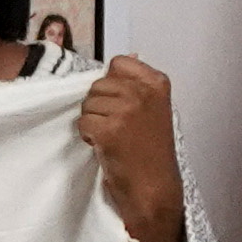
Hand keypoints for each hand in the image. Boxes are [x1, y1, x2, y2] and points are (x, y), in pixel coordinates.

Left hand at [75, 52, 191, 241]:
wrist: (153, 188)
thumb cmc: (151, 152)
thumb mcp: (154, 109)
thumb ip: (138, 83)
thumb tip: (130, 54)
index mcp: (158, 83)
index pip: (119, 63)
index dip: (111, 84)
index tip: (121, 104)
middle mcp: (143, 92)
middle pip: (98, 84)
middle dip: (99, 105)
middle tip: (115, 126)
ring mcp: (127, 109)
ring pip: (87, 103)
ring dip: (92, 121)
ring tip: (111, 137)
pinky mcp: (109, 129)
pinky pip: (82, 122)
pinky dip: (88, 136)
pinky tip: (104, 146)